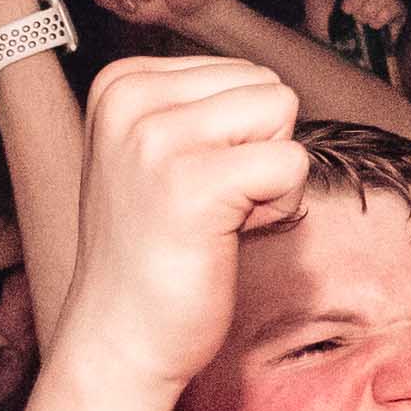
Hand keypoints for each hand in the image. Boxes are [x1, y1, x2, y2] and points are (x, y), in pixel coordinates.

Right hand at [62, 55, 308, 397]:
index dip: (238, 137)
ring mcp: (157, 139)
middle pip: (266, 86)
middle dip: (258, 149)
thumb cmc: (154, 251)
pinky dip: (280, 207)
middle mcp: (130, 99)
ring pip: (282, 114)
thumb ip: (203, 107)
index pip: (241, 72)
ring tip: (216, 218)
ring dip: (270, 176)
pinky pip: (291, 164)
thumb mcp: (157, 152)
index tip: (190, 185)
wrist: (119, 339)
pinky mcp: (194, 185)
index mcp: (121, 83)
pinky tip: (229, 236)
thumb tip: (275, 88)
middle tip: (208, 206)